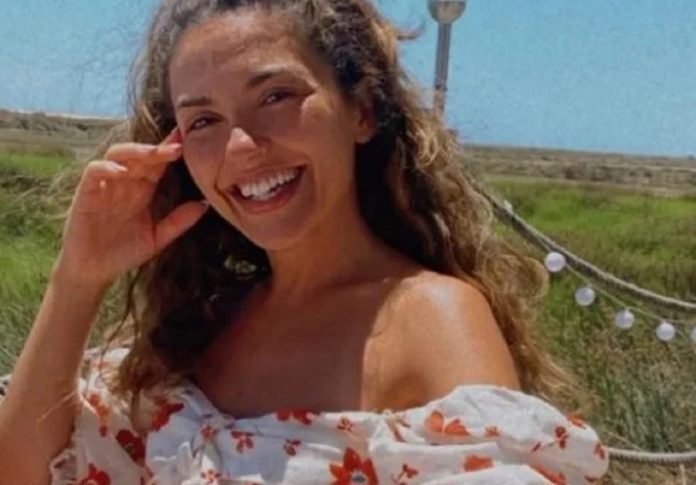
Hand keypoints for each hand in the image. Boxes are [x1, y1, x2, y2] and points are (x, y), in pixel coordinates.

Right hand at [54, 128, 207, 288]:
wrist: (94, 271)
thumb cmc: (124, 252)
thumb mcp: (157, 238)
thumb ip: (179, 222)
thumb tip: (205, 204)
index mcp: (143, 190)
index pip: (158, 164)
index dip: (171, 151)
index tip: (189, 141)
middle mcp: (125, 182)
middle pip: (141, 155)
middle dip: (159, 148)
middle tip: (178, 145)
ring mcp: (105, 185)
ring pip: (117, 154)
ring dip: (135, 151)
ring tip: (154, 153)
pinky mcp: (86, 193)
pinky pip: (93, 171)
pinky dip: (106, 167)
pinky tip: (122, 172)